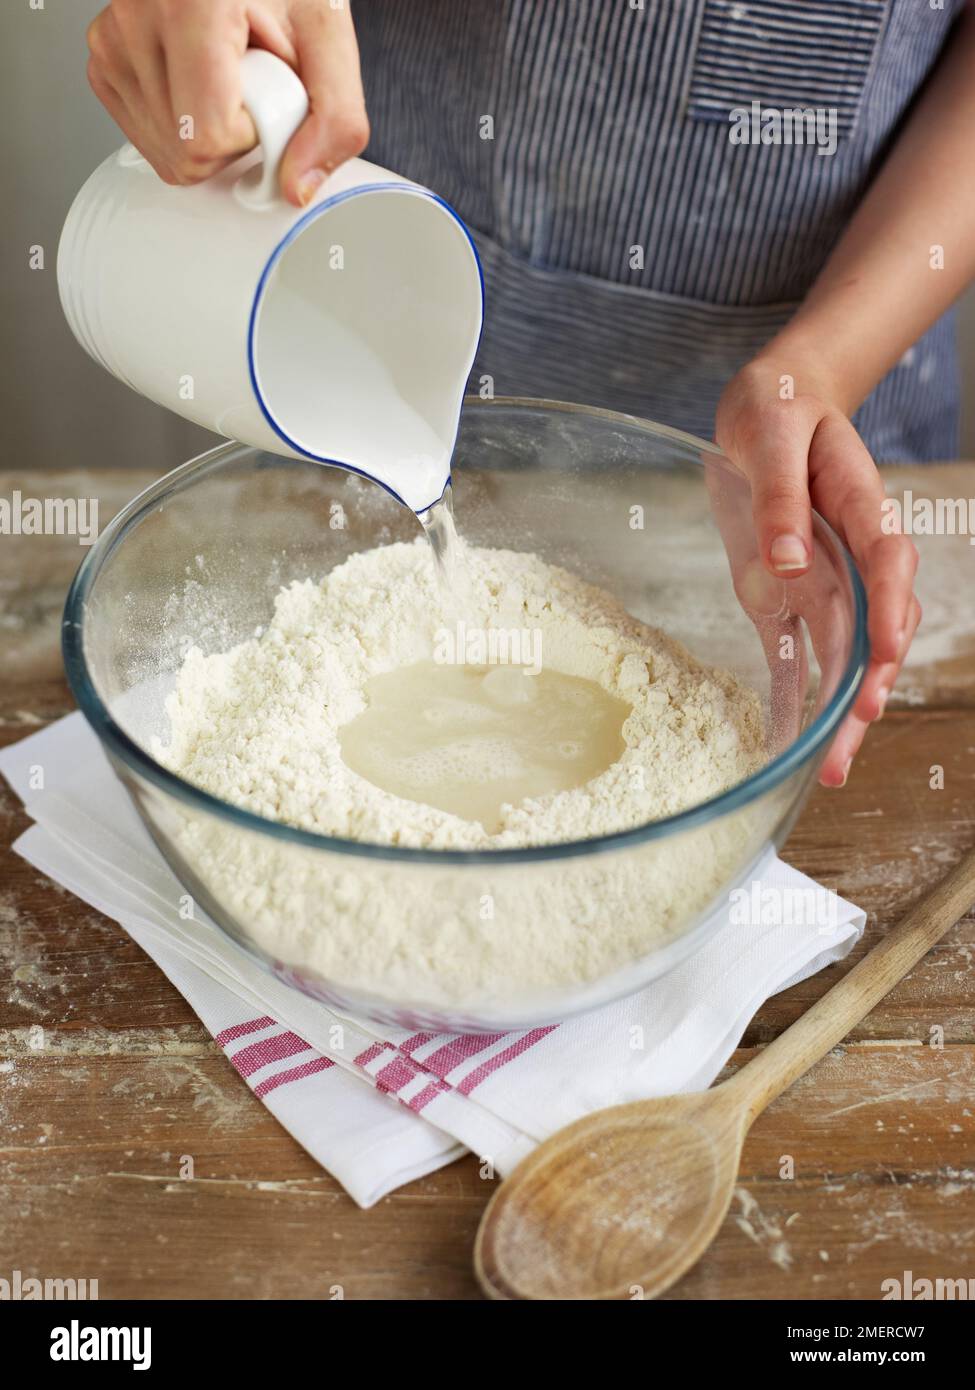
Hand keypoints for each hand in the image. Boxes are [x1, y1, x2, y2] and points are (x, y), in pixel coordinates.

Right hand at [86, 0, 368, 204]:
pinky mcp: (104, 59)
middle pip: (184, 154)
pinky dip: (181, 125)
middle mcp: (136, 16)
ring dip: (207, 130)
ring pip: (164, 153)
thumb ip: (334, 117)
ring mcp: (111, 39)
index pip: (208, 136)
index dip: (251, 133)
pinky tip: (198, 80)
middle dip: (231, 136)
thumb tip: (298, 186)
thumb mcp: (325, 35)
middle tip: (249, 80)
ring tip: (224, 73)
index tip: (267, 92)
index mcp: (189, 4)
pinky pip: (146, 137)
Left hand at [715, 355, 920, 786]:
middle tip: (856, 731)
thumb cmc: (780, 412)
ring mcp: (828, 578)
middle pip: (877, 622)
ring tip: (831, 766)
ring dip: (843, 707)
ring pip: (848, 649)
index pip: (888, 562)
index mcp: (862, 506)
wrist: (771, 406)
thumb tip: (790, 559)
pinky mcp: (792, 595)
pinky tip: (794, 741)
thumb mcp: (774, 436)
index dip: (892, 608)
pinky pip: (800, 649)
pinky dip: (799, 694)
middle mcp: (855, 552)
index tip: (886, 651)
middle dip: (872, 681)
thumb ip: (782, 497)